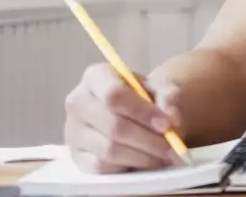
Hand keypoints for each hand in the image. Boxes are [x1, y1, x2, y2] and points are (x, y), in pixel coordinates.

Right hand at [64, 64, 185, 173]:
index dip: (143, 112)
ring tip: (165, 156)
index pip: (115, 95)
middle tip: (172, 147)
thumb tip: (172, 116)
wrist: (127, 111)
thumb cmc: (141, 97)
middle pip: (114, 126)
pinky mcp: (76, 157)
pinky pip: (103, 168)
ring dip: (143, 157)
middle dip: (148, 140)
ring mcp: (73, 132)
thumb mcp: (157, 88)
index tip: (167, 125)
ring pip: (109, 151)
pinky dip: (129, 167)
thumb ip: (168, 96)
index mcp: (95, 77)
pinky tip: (146, 162)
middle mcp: (78, 102)